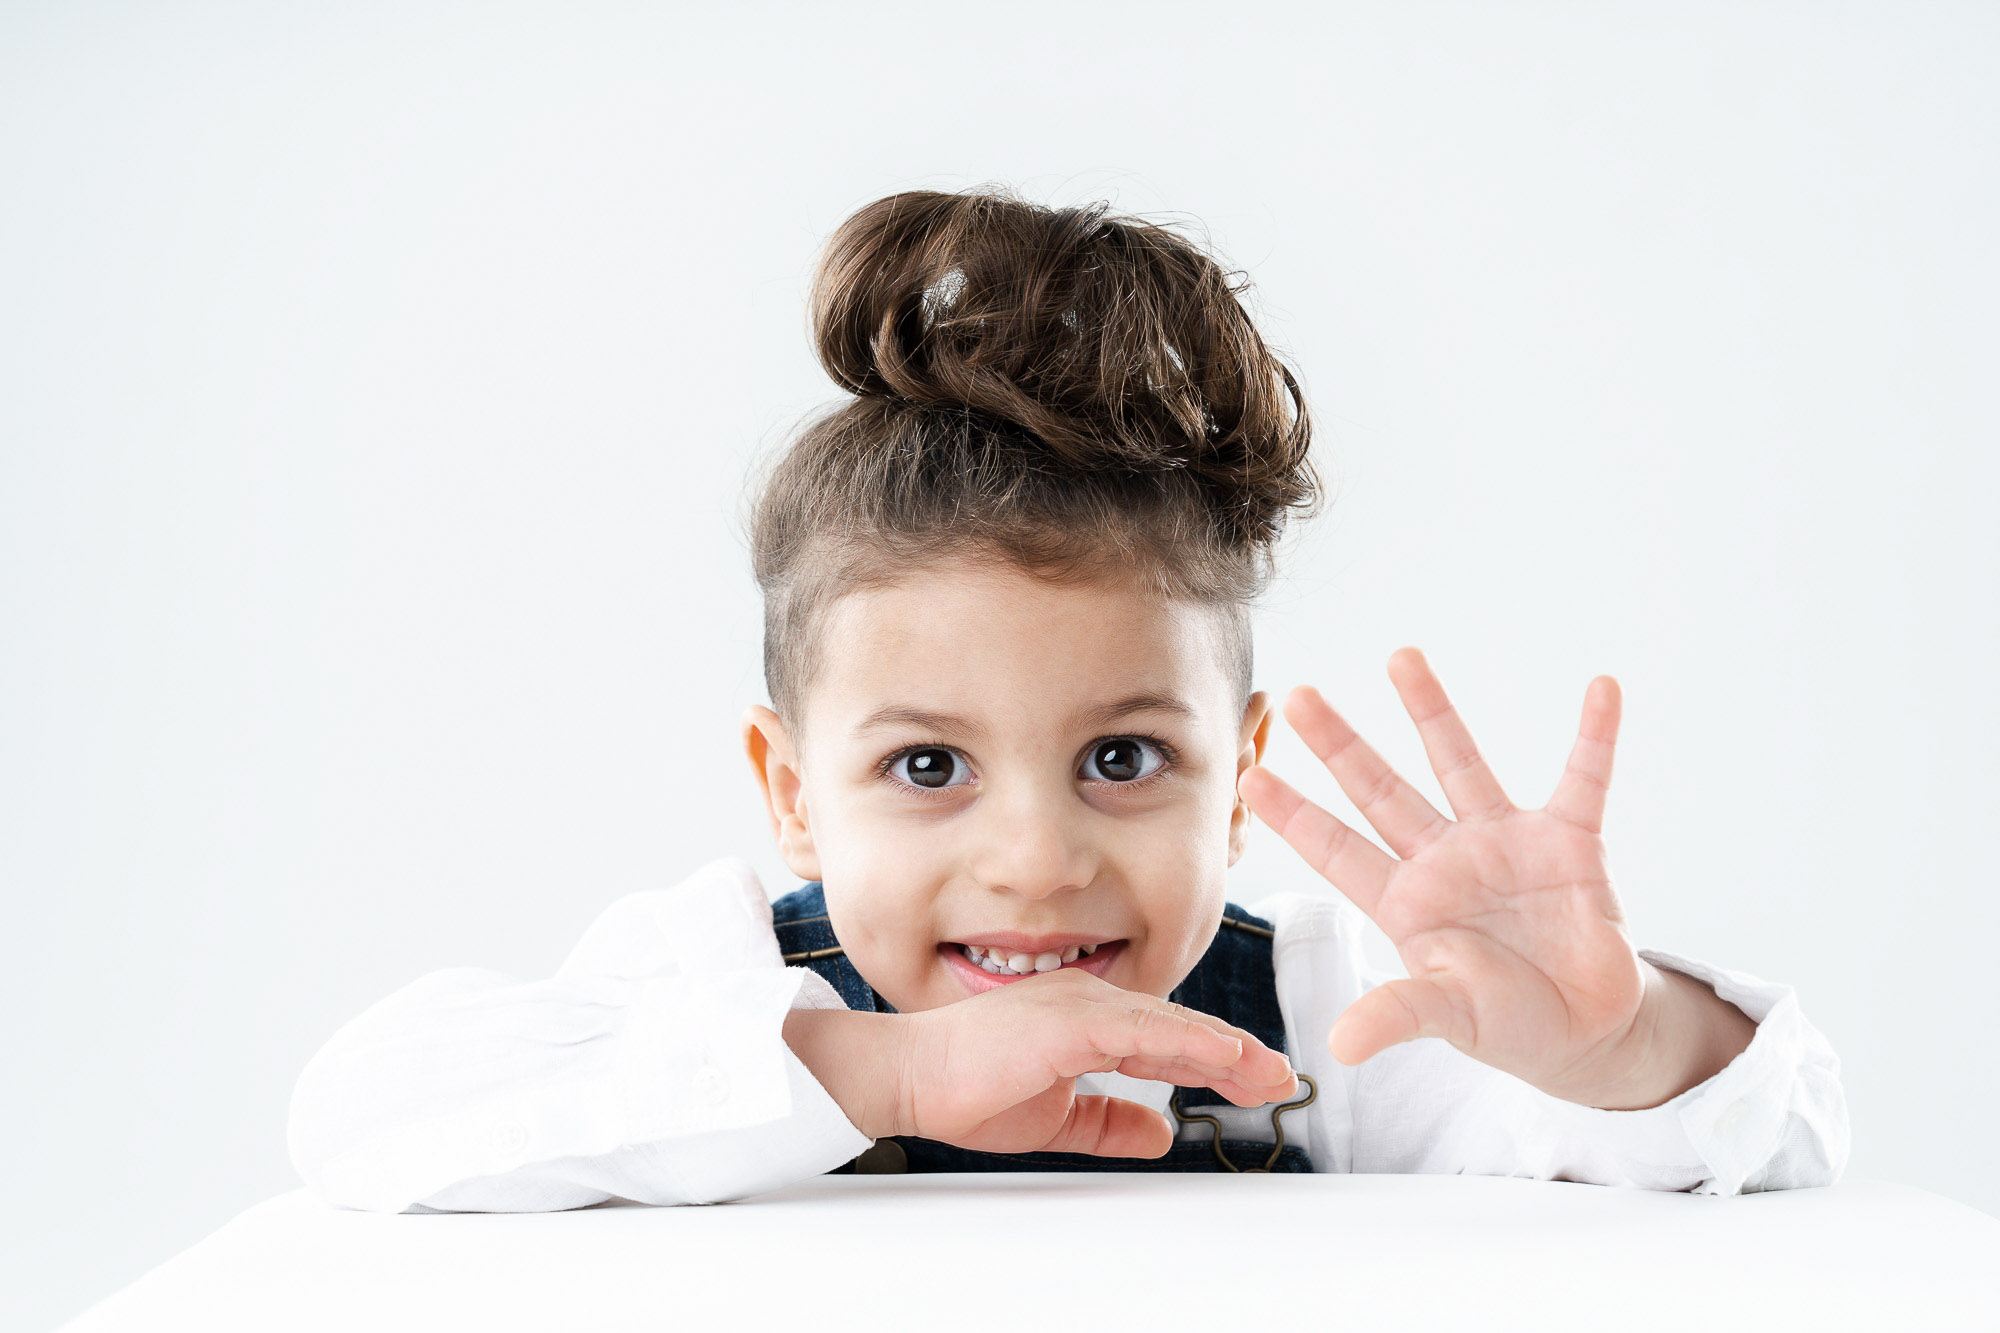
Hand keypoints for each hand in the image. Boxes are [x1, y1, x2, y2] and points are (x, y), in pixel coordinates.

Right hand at [894, 969, 1298, 1156]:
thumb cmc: (970, 1091)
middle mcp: (1091, 1001)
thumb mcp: (1057, 1119)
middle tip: (1281, 1080)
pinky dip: (1189, 1041)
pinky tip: (1225, 1056)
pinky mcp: (1070, 1021)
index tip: (1256, 1082)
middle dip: (1237, 1056)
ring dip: (1228, 1050)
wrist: (911, 1080)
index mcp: (1087, 1018)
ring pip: (1173, 1024)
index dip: (1216, 1060)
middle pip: (1182, 1027)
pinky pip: (1144, 1030)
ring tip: (1270, 1073)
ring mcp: (1081, 1005)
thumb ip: (1109, 1121)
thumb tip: (1162, 1130)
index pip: (1167, 1039)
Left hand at [1241, 647, 1646, 1102]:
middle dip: (1339, 745)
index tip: (1247, 776)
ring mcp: (1504, 844)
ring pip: (1459, 763)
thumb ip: (1398, 1015)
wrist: (1585, 1031)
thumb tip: (1336, 1049)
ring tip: (1401, 656)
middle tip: (1295, 695)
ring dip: (1432, 711)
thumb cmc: (1505, 1022)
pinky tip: (1602, 689)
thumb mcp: (1448, 1017)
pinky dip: (1596, 736)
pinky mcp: (1570, 843)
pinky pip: (1585, 780)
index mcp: (1405, 902)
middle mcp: (1444, 859)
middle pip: (1379, 790)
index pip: (1335, 849)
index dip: (1294, 816)